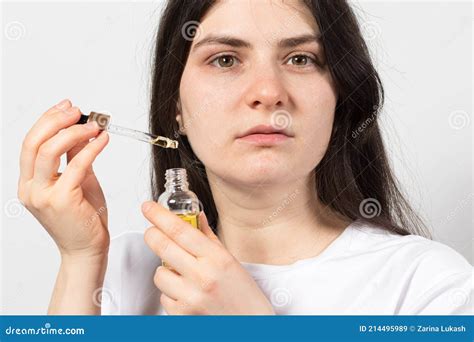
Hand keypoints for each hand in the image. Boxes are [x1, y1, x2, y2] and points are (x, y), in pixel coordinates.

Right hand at [18, 99, 109, 260]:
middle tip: (77, 111)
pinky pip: (76, 165)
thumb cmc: (83, 218)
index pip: (30, 143)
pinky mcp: (60, 201)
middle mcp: (30, 189)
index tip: (66, 107)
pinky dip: (91, 148)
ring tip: (94, 126)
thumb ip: (74, 156)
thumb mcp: (78, 180)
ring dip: (74, 132)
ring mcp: (42, 196)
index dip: (47, 121)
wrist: (88, 249)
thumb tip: (79, 130)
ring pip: (49, 150)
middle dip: (56, 121)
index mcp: (29, 183)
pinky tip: (102, 140)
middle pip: (34, 142)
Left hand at [141, 201, 274, 314]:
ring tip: (180, 274)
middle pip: (163, 246)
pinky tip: (185, 293)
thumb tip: (195, 217)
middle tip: (152, 231)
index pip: (180, 230)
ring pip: (158, 273)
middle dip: (151, 234)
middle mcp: (203, 276)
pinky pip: (163, 296)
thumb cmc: (243, 295)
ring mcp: (191, 297)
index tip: (149, 207)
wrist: (250, 328)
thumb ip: (209, 238)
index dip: (159, 216)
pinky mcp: (182, 315)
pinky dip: (170, 292)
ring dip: (164, 270)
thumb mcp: (231, 261)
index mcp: (217, 258)